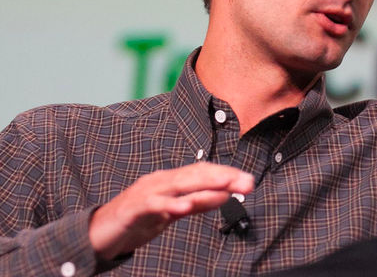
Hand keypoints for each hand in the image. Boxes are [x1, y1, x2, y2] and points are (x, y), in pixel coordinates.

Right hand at [88, 162, 253, 260]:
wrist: (99, 233)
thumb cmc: (138, 220)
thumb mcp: (173, 212)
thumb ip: (197, 203)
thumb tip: (225, 195)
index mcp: (171, 180)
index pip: (204, 172)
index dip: (226, 174)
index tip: (249, 181)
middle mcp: (161, 180)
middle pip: (196, 174)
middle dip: (223, 177)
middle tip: (247, 183)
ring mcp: (146, 192)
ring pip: (179, 184)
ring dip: (204, 185)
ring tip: (227, 188)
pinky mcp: (132, 209)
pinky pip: (154, 204)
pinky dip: (170, 204)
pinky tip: (185, 206)